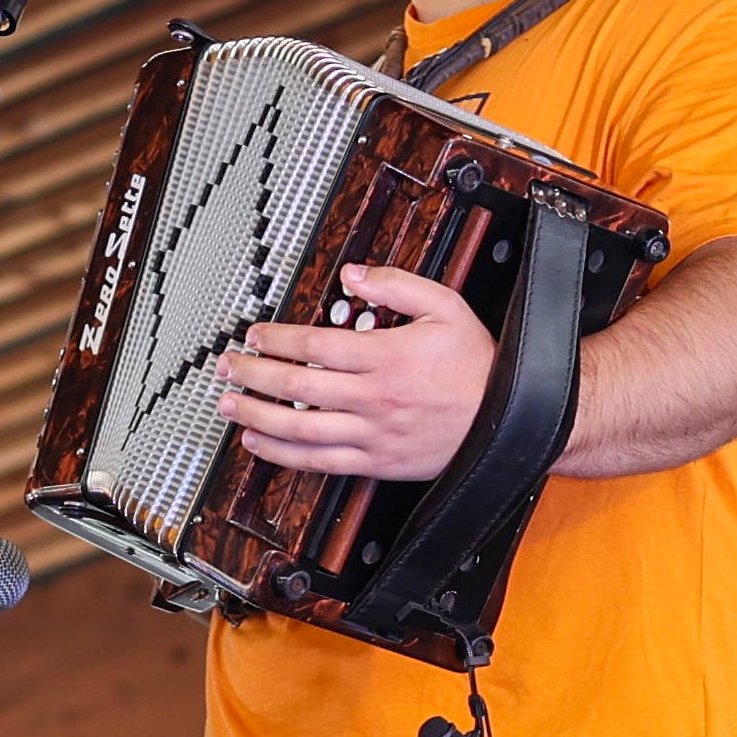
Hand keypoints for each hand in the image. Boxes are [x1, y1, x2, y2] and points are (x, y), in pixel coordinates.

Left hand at [219, 261, 495, 479]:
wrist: (507, 419)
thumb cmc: (476, 365)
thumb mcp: (445, 307)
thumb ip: (397, 285)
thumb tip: (354, 273)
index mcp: (386, 356)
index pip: (315, 345)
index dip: (277, 339)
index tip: (255, 335)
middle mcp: (373, 398)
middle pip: (297, 386)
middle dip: (254, 374)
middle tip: (228, 366)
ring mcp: (371, 434)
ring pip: (300, 428)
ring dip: (257, 415)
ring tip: (229, 403)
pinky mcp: (375, 462)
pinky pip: (319, 462)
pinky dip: (283, 454)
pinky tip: (258, 442)